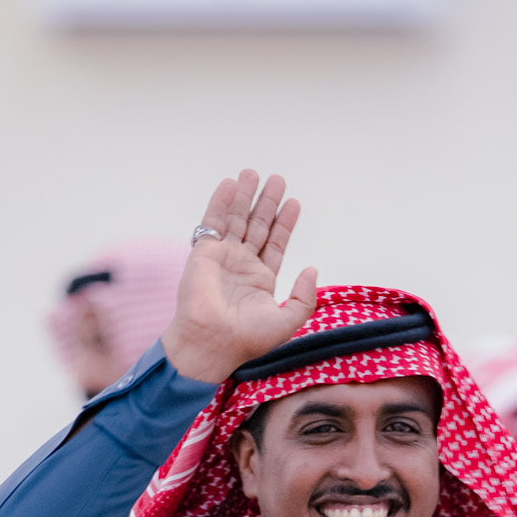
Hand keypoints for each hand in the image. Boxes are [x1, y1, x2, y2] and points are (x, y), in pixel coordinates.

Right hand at [163, 171, 317, 382]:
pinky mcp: (204, 253)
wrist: (212, 343)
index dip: (285, 223)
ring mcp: (222, 257)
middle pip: (257, 226)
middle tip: (277, 179)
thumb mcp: (287, 322)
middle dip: (267, 203)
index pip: (276, 244)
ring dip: (245, 196)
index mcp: (261, 281)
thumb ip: (304, 298)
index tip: (294, 202)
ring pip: (236, 219)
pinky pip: (213, 222)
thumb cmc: (246, 340)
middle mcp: (242, 266)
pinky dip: (221, 201)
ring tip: (253, 173)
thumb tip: (312, 269)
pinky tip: (230, 184)